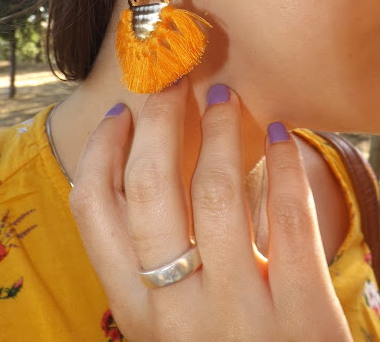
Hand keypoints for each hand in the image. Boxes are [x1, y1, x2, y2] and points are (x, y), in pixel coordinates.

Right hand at [69, 76, 352, 340]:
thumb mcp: (168, 319)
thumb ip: (150, 263)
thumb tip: (139, 166)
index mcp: (135, 309)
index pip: (93, 211)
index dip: (101, 150)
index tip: (119, 113)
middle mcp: (176, 313)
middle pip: (149, 188)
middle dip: (157, 120)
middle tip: (171, 82)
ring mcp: (241, 316)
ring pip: (216, 192)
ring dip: (219, 129)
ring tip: (224, 96)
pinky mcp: (306, 319)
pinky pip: (292, 219)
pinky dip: (286, 164)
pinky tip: (283, 134)